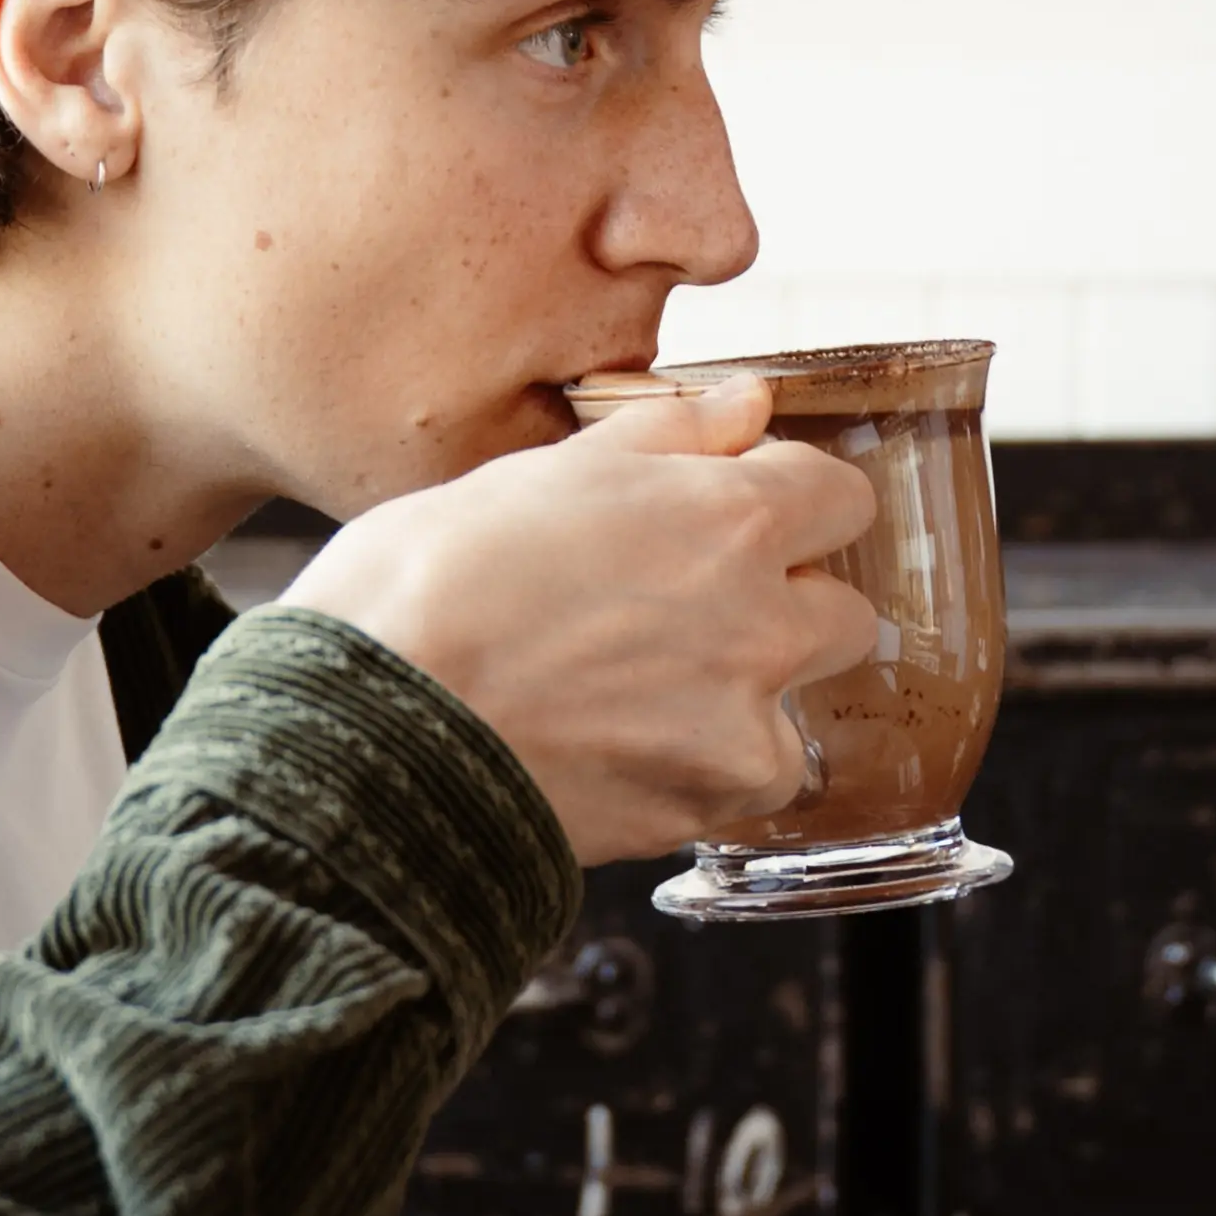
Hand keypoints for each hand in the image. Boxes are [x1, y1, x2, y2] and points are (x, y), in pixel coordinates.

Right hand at [281, 383, 879, 867]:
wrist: (370, 730)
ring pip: (795, 710)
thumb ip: (665, 439)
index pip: (839, 497)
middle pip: (845, 612)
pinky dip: (699, 775)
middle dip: (786, 609)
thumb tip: (746, 406)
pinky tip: (617, 753)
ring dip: (744, 703)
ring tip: (631, 697)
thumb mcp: (534, 471)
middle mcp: (761, 622)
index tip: (741, 516)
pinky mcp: (705, 809)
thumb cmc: (423, 587)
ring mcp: (742, 726)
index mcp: (728, 518)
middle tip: (686, 614)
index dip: (789, 504)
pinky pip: (742, 788)